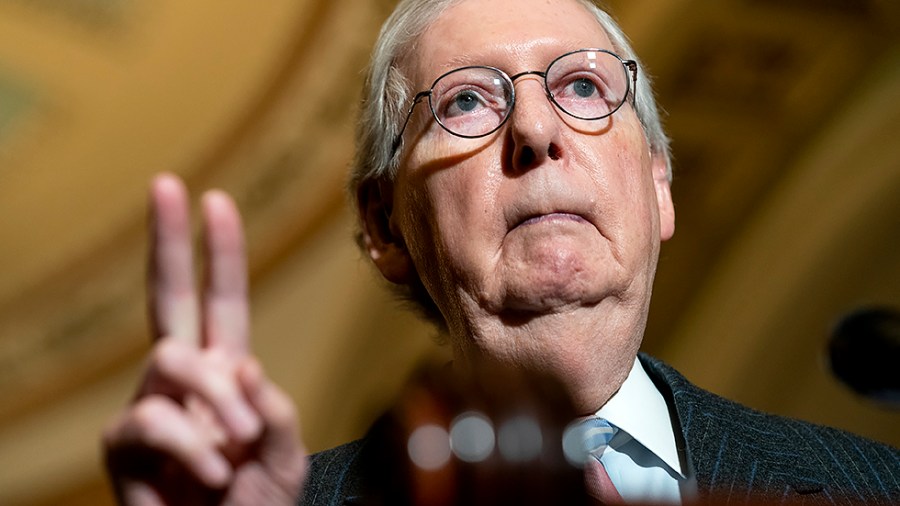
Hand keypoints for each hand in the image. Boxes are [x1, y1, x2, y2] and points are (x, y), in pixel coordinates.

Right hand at [102, 174, 306, 504]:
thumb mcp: (286, 456)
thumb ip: (273, 407)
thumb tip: (237, 364)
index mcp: (227, 373)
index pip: (223, 302)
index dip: (221, 253)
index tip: (216, 199)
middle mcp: (186, 381)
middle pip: (171, 297)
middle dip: (170, 241)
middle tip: (166, 183)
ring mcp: (151, 407)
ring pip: (173, 360)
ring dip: (216, 404)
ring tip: (236, 455)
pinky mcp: (123, 443)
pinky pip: (152, 416)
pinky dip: (193, 445)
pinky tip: (212, 476)